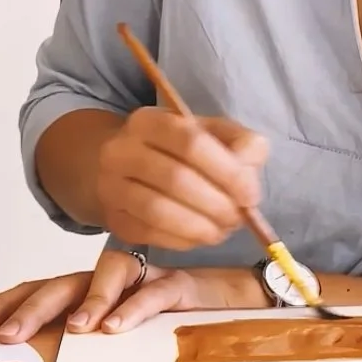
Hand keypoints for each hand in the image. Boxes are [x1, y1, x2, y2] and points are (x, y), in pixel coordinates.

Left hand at [0, 247, 260, 343]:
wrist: (237, 300)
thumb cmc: (172, 323)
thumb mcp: (124, 335)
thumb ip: (87, 342)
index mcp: (90, 291)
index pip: (40, 289)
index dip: (5, 302)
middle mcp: (111, 279)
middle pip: (61, 283)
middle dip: (29, 307)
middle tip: (5, 334)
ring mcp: (144, 278)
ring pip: (106, 278)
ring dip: (84, 303)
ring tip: (69, 330)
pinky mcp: (180, 285)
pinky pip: (155, 292)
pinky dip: (135, 308)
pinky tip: (116, 327)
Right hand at [94, 107, 267, 249]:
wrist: (121, 166)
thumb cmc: (177, 150)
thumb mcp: (211, 133)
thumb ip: (240, 143)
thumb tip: (249, 174)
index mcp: (150, 120)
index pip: (192, 143)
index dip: (227, 172)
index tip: (250, 195)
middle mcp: (122, 150)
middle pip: (175, 179)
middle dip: (216, 205)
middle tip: (237, 219)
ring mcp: (111, 185)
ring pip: (158, 211)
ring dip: (199, 227)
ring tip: (221, 231)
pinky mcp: (113, 218)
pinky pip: (149, 234)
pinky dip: (181, 240)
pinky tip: (199, 237)